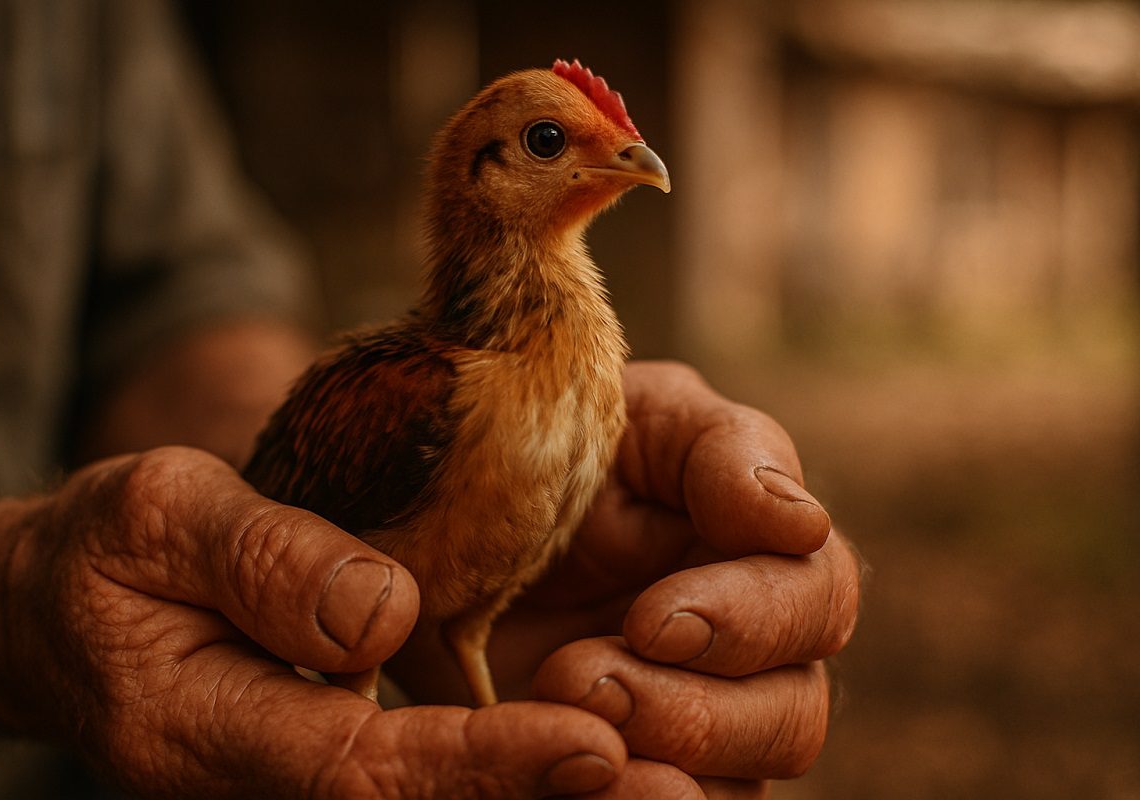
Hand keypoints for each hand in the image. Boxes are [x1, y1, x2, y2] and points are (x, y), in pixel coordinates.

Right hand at [0, 447, 626, 797]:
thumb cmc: (108, 557)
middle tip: (677, 790)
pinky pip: (426, 783)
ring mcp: (307, 781)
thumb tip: (383, 613)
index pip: (367, 770)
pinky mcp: (336, 765)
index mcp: (213, 731)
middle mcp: (269, 783)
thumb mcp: (159, 518)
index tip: (594, 745)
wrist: (66, 614)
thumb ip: (264, 560)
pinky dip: (512, 775)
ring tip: (675, 785)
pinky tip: (606, 758)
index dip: (482, 768)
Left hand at [390, 361, 860, 796]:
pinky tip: (578, 774)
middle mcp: (744, 641)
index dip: (751, 618)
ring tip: (559, 706)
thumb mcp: (626, 420)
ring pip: (742, 779)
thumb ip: (720, 450)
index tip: (652, 622)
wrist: (435, 529)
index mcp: (756, 545)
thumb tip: (801, 519)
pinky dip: (640, 798)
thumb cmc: (545, 449)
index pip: (818, 594)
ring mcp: (697, 716)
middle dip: (696, 707)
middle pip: (794, 710)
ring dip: (660, 753)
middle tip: (582, 677)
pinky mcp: (641, 767)